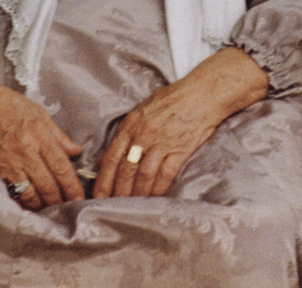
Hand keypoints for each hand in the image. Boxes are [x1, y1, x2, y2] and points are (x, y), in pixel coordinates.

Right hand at [0, 64, 84, 210]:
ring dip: (42, 206)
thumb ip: (58, 135)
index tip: (80, 198)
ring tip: (51, 211)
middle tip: (69, 209)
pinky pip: (11, 194)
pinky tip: (29, 207)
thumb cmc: (4, 104)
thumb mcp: (37, 112)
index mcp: (39, 135)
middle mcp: (25, 152)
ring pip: (30, 195)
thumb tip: (75, 152)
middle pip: (48, 186)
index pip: (61, 167)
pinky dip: (22, 203)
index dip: (72, 186)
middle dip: (60, 201)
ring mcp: (8, 164)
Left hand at [93, 76, 229, 198]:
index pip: (112, 157)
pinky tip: (154, 197)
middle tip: (114, 206)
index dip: (103, 179)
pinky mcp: (181, 149)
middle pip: (126, 169)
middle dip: (118, 191)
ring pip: (144, 175)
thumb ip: (125, 133)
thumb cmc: (172, 100)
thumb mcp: (142, 110)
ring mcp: (163, 142)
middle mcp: (144, 133)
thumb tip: (106, 158)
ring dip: (137, 193)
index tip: (98, 195)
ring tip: (133, 205)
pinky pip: (166, 174)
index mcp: (131, 123)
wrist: (203, 94)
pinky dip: (158, 189)